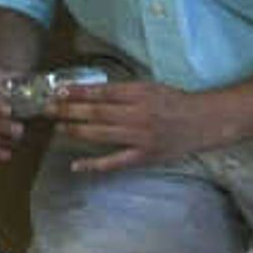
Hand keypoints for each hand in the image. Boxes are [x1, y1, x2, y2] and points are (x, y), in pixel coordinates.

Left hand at [51, 73, 212, 172]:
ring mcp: (140, 137)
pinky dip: (94, 164)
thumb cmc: (175, 102)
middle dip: (68, 110)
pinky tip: (75, 165)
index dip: (78, 92)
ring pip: (100, 134)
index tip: (59, 91)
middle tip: (47, 109)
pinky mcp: (143, 156)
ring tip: (57, 128)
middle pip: (96, 112)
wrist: (205, 122)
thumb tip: (90, 93)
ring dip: (75, 131)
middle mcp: (138, 114)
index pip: (102, 92)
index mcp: (140, 93)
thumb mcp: (151, 88)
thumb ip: (123, 92)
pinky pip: (114, 162)